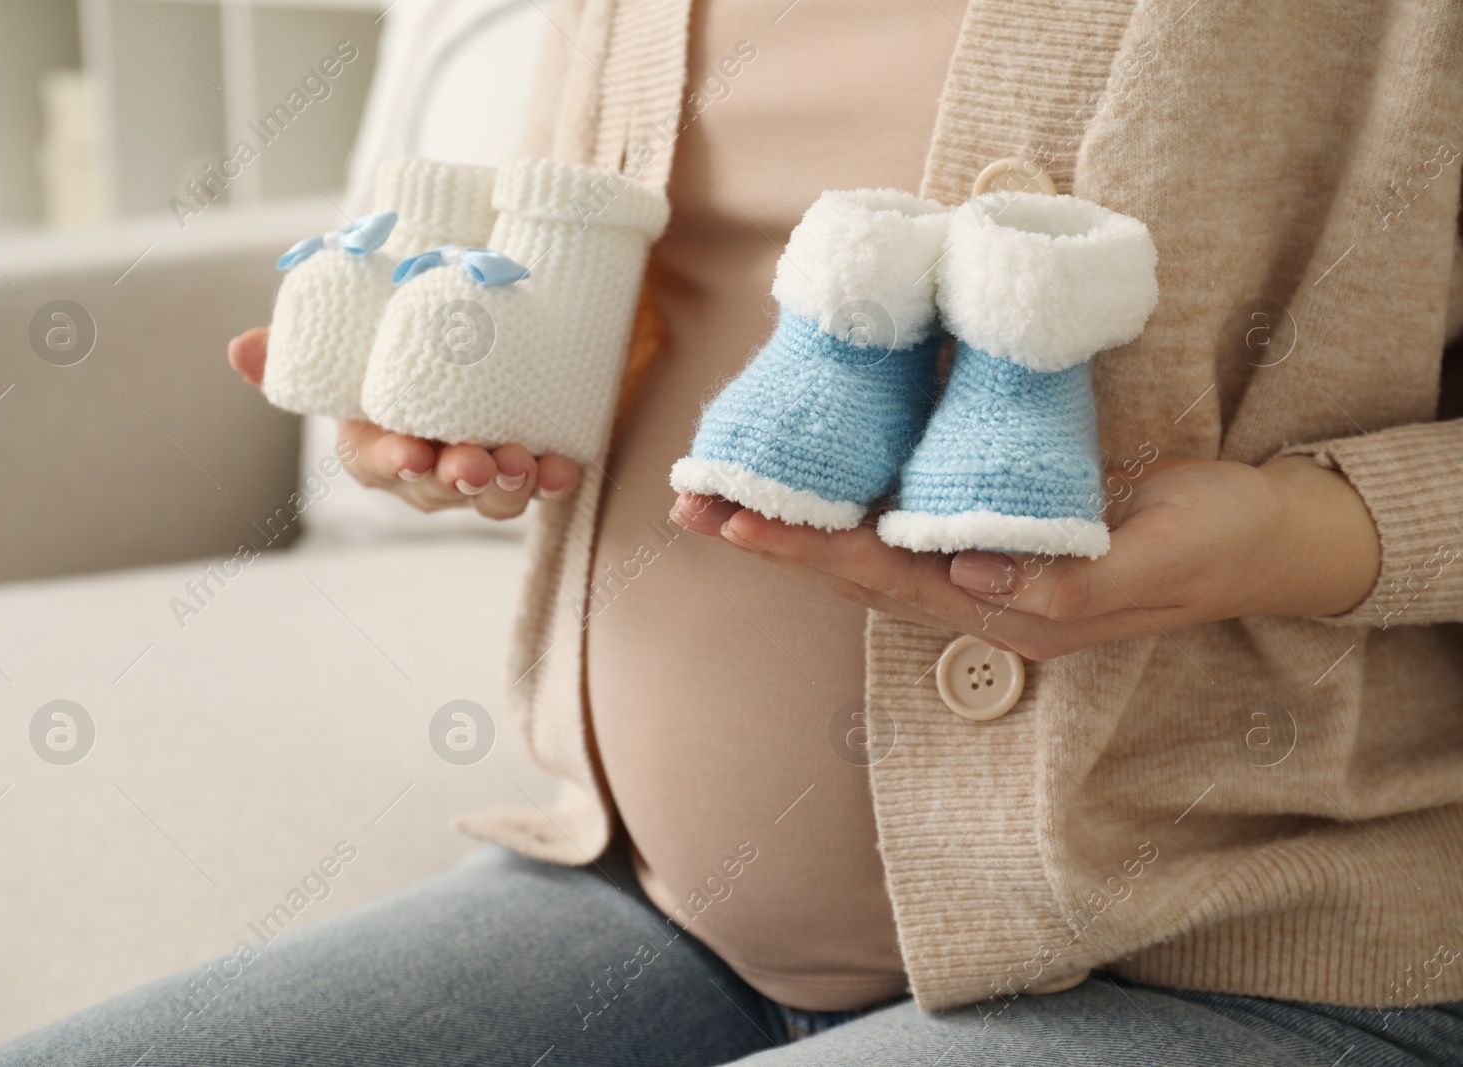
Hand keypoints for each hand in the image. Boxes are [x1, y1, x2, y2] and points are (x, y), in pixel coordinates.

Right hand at [228, 327, 579, 519]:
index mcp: (377, 446)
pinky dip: (554, 478)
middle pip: (440, 489)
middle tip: (474, 461)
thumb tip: (240, 349)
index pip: (376, 466)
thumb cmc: (388, 348)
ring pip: (492, 495)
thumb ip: (298, 350)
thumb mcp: (348, 344)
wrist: (464, 335)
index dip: (392, 463)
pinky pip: (541, 482)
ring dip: (508, 484)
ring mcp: (478, 474)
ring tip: (521, 462)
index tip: (410, 454)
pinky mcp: (527, 463)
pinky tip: (566, 468)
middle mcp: (427, 471)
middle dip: (458, 479)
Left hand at [670, 457, 1380, 660]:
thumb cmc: (1218, 543)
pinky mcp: (997, 533)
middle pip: (854, 571)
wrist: (1266, 538)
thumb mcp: (1161, 558)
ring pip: (868, 552)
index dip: (810, 550)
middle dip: (774, 539)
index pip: (887, 578)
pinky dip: (847, 506)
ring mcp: (986, 569)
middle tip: (692, 504)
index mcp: (1013, 607)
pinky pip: (904, 524)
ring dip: (795, 525)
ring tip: (720, 495)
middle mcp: (983, 595)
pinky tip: (810, 483)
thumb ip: (1073, 578)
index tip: (738, 523)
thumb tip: (971, 574)